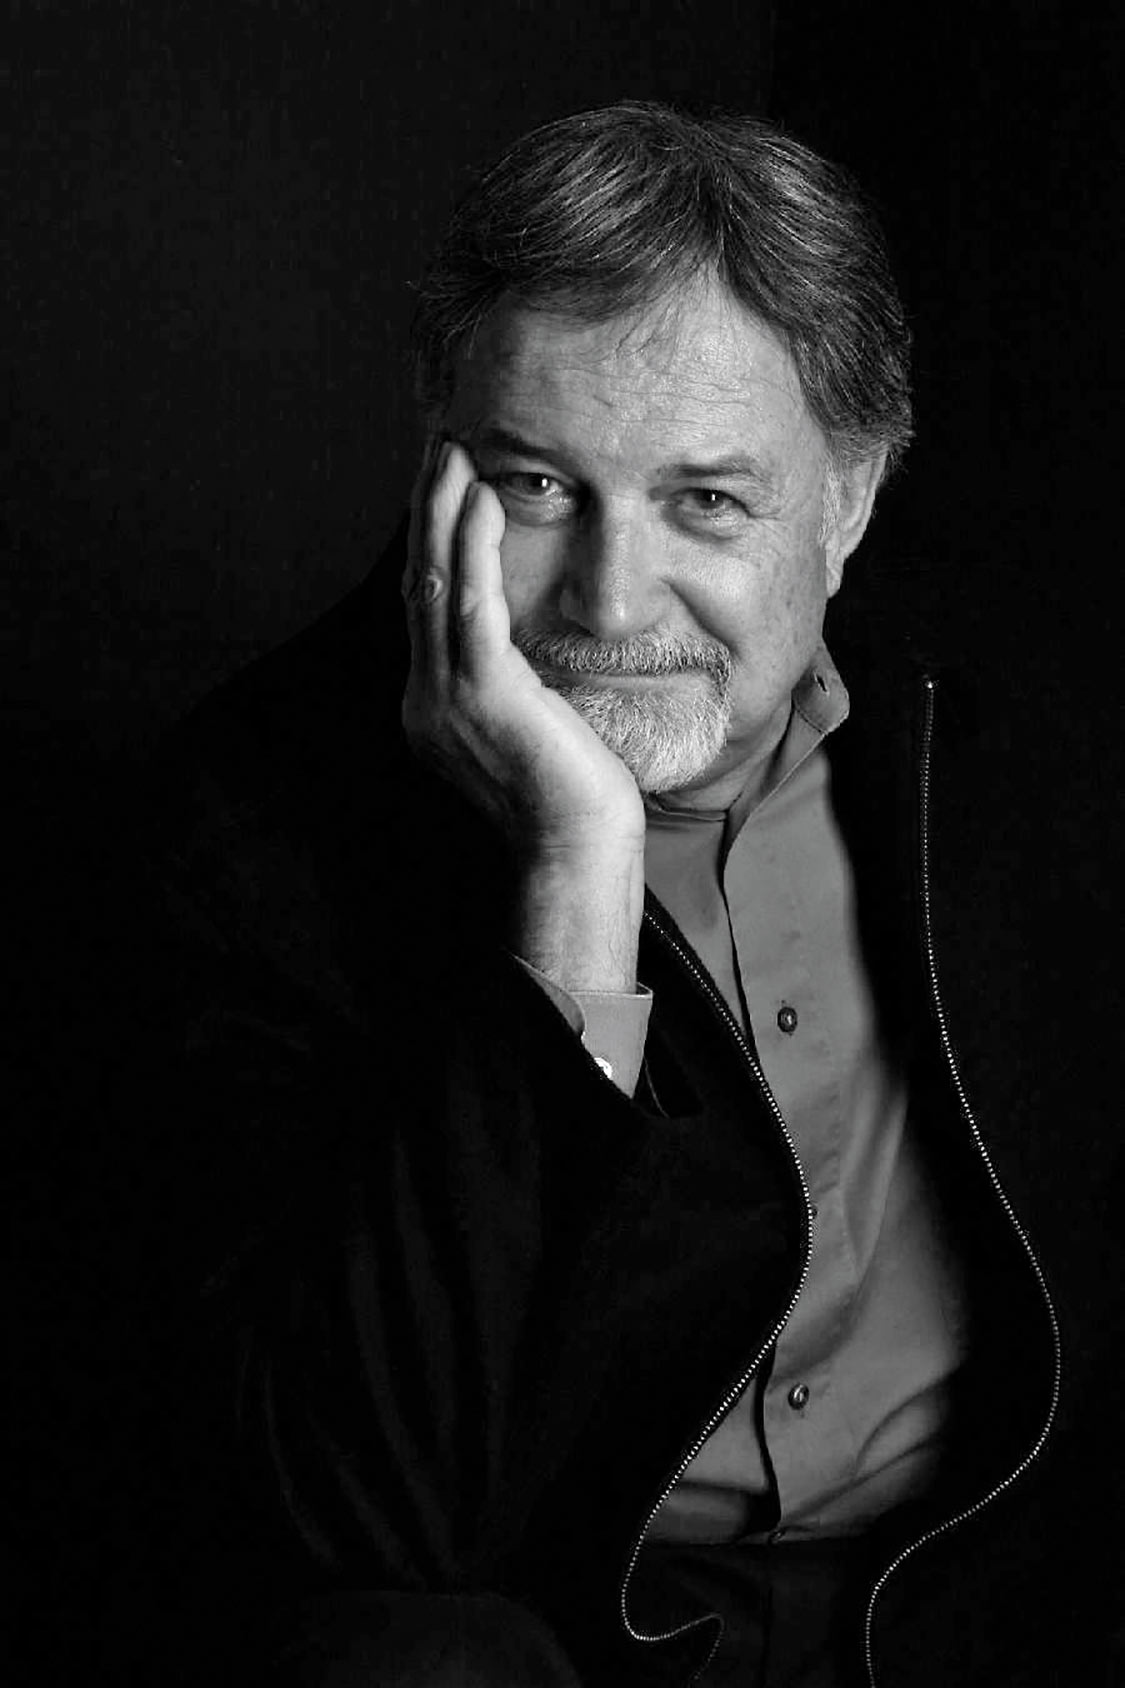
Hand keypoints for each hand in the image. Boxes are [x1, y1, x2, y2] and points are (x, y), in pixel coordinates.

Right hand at [401, 438, 646, 862]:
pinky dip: (473, 546)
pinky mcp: (483, 695)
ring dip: (441, 510)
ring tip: (451, 451)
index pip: (426, 605)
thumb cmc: (573, 799)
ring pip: (434, 581)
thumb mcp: (537, 726)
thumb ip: (517, 681)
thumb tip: (528, 640)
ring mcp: (447, 697)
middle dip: (426, 509)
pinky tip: (481, 499)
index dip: (433, 540)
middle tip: (438, 444)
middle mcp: (426, 697)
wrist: (576, 854)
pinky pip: (470, 603)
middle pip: (417, 581)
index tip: (444, 485)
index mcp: (434, 706)